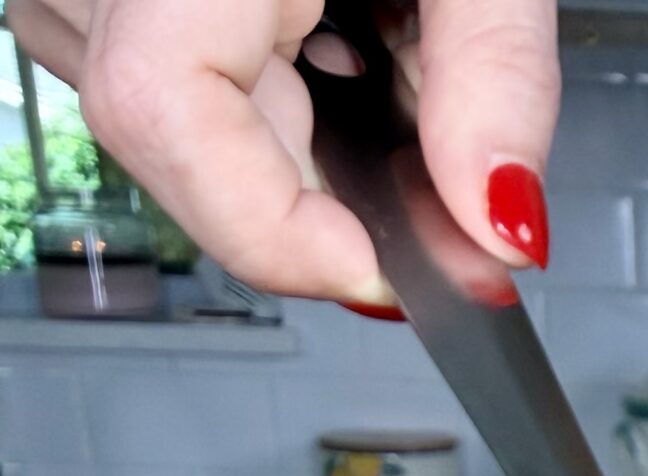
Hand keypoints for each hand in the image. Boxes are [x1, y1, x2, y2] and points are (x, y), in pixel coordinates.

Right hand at [8, 0, 559, 306]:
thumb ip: (495, 76)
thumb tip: (501, 228)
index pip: (161, 113)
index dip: (273, 228)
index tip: (380, 269)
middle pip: (171, 140)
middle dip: (312, 179)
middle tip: (409, 109)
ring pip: (154, 113)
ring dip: (281, 128)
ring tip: (362, 32)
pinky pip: (136, 61)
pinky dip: (250, 82)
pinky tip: (315, 20)